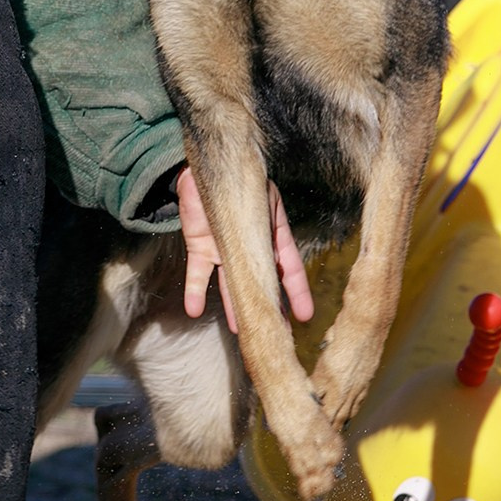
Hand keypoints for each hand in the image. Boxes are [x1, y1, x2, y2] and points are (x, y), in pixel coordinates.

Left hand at [177, 166, 314, 331]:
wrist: (199, 164)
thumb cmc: (233, 175)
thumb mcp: (256, 198)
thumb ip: (262, 226)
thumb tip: (274, 258)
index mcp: (271, 230)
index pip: (288, 265)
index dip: (296, 291)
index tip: (305, 316)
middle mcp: (249, 244)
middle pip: (261, 281)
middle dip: (269, 309)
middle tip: (276, 336)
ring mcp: (224, 247)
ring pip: (231, 283)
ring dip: (235, 307)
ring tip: (242, 332)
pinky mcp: (200, 246)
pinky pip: (198, 273)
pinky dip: (194, 291)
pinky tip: (194, 310)